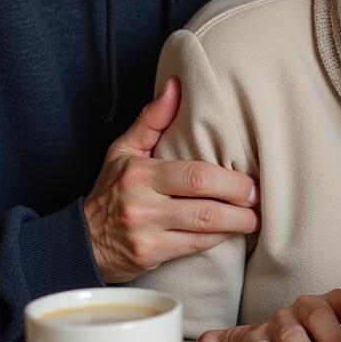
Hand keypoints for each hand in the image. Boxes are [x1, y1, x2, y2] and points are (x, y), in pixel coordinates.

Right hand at [83, 78, 260, 282]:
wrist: (81, 241)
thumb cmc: (111, 189)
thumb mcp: (124, 150)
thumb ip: (153, 119)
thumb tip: (176, 85)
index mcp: (140, 173)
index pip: (194, 175)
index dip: (230, 180)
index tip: (251, 180)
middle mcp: (142, 204)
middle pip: (204, 205)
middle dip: (239, 203)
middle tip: (259, 199)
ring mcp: (146, 233)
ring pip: (204, 230)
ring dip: (237, 224)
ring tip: (256, 217)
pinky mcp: (150, 256)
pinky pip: (195, 248)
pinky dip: (219, 239)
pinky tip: (233, 231)